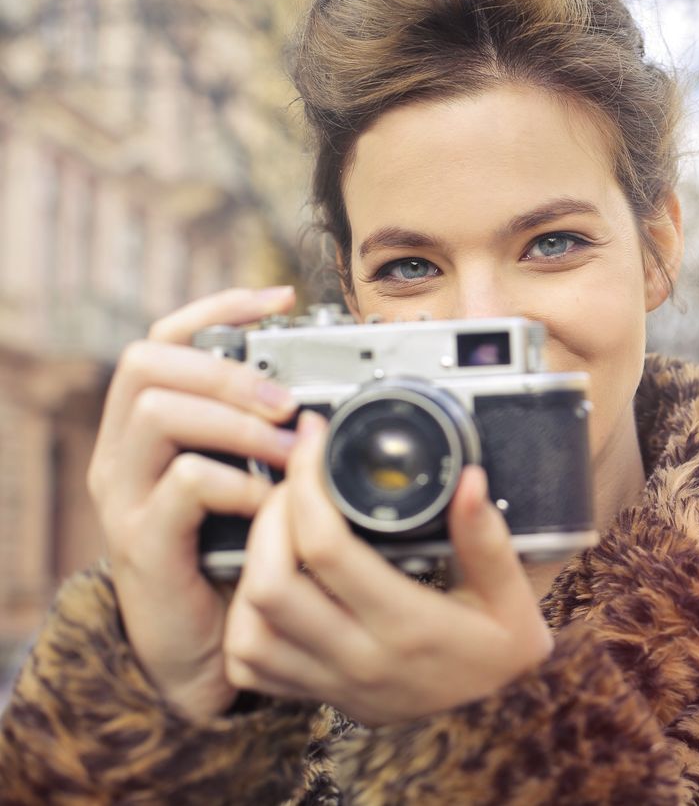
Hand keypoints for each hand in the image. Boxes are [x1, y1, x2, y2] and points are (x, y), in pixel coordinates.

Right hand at [86, 286, 299, 720]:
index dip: (218, 307)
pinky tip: (268, 502)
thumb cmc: (234, 556)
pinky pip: (182, 484)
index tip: (279, 299)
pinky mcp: (143, 542)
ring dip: (237, 421)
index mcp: (148, 426)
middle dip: (227, 369)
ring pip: (159, 413)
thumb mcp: (249, 481)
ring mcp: (126, 496)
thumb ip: (265, 436)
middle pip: (149, 362)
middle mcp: (124, 452)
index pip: (164, 337)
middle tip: (287, 399)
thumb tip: (325, 390)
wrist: (203, 650)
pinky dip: (236, 483)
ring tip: (291, 448)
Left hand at [223, 412, 553, 726]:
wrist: (498, 724)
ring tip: (278, 525)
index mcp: (409, 626)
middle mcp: (361, 659)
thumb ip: (487, 538)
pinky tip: (271, 583)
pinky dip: (245, 620)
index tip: (315, 441)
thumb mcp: (512, 595)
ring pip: (249, 629)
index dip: (309, 485)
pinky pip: (250, 667)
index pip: (328, 550)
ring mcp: (333, 684)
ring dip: (251, 568)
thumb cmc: (503, 653)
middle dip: (267, 517)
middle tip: (293, 480)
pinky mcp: (319, 698)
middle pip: (269, 584)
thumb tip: (467, 479)